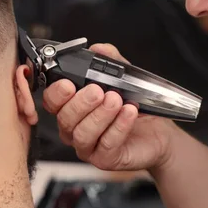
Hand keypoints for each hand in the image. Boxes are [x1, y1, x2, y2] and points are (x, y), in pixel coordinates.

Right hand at [42, 43, 176, 171]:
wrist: (157, 133)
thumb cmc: (133, 108)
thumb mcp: (122, 79)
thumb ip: (110, 62)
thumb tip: (99, 49)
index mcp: (70, 109)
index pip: (51, 103)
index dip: (56, 94)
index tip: (69, 84)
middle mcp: (74, 129)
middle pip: (65, 119)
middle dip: (80, 103)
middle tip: (98, 90)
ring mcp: (87, 147)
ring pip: (83, 134)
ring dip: (100, 115)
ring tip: (116, 100)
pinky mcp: (105, 159)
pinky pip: (106, 144)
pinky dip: (118, 126)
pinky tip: (128, 113)